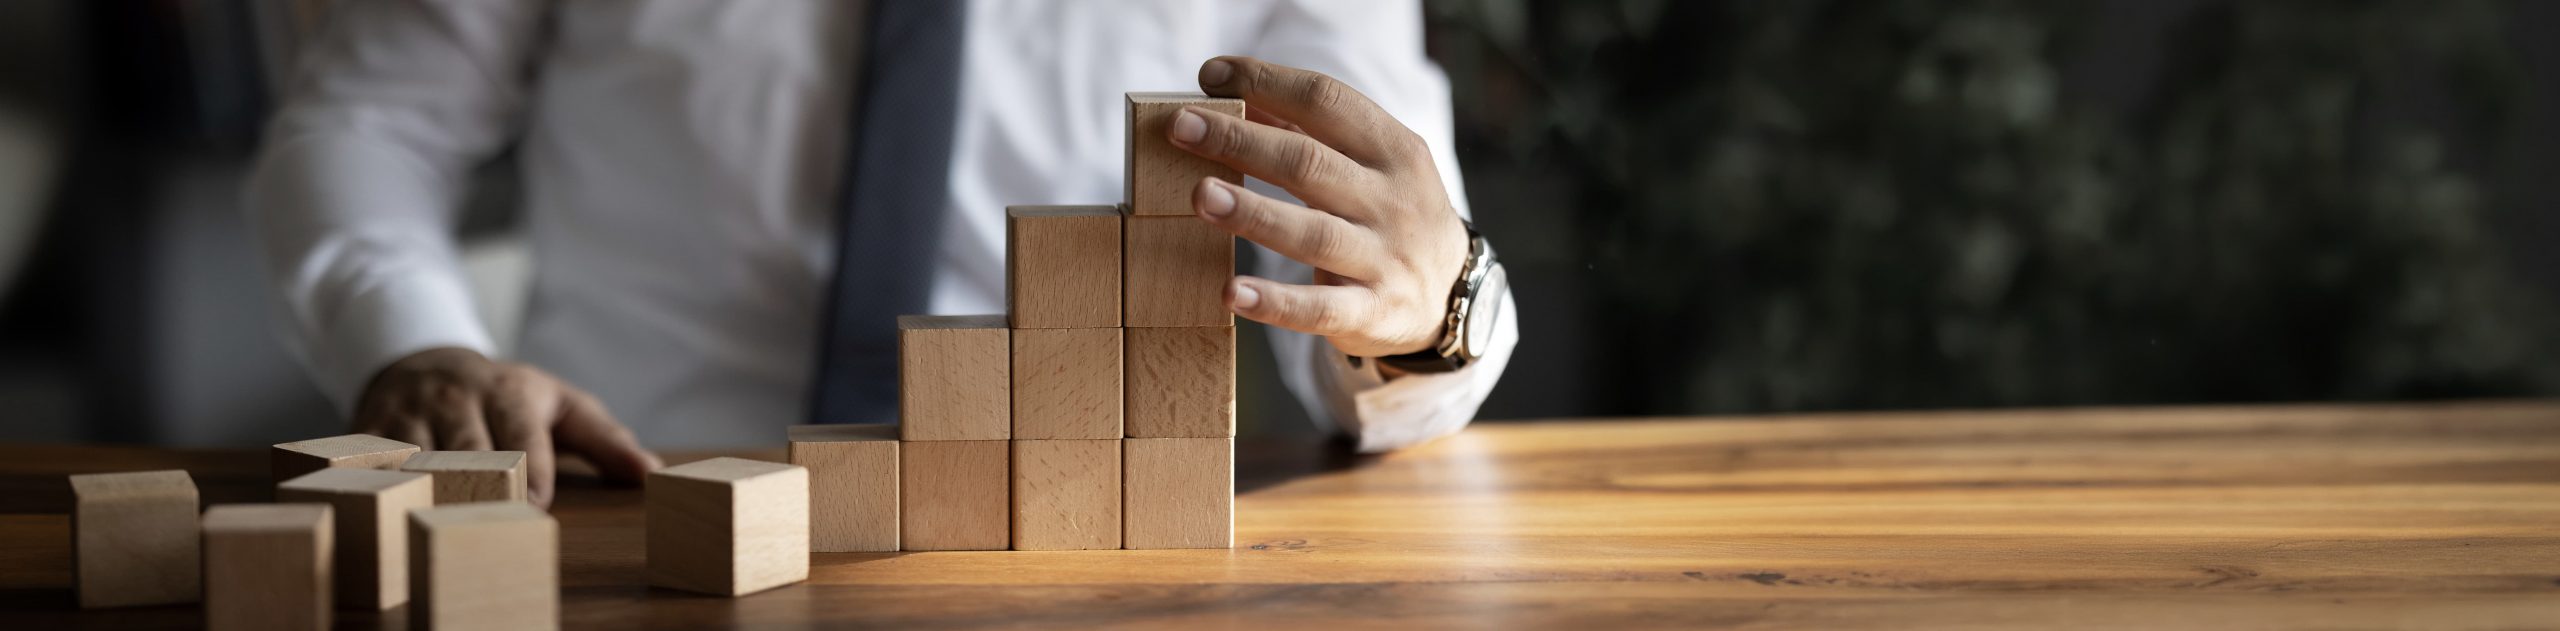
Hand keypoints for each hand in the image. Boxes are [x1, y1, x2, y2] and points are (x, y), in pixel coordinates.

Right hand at [353, 347, 661, 506]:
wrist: (424, 359)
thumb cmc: (507, 395)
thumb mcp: (561, 405)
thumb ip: (605, 439)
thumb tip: (651, 472)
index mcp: (509, 391)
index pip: (522, 434)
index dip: (530, 469)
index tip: (536, 503)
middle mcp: (457, 397)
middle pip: (468, 449)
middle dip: (482, 485)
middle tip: (495, 520)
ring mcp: (410, 411)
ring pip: (418, 455)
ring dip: (431, 488)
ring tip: (444, 518)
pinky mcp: (369, 425)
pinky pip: (372, 458)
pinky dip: (380, 480)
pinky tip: (390, 504)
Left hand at [1171, 56, 1469, 358]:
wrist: (1453, 294)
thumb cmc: (1391, 215)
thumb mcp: (1372, 166)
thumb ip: (1310, 136)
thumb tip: (1234, 99)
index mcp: (1393, 149)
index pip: (1327, 101)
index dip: (1266, 83)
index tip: (1211, 74)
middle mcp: (1392, 200)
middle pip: (1309, 163)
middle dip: (1242, 141)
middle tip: (1183, 127)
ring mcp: (1385, 258)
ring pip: (1313, 234)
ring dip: (1254, 213)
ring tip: (1201, 196)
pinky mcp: (1373, 312)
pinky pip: (1319, 308)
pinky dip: (1275, 303)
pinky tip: (1232, 293)